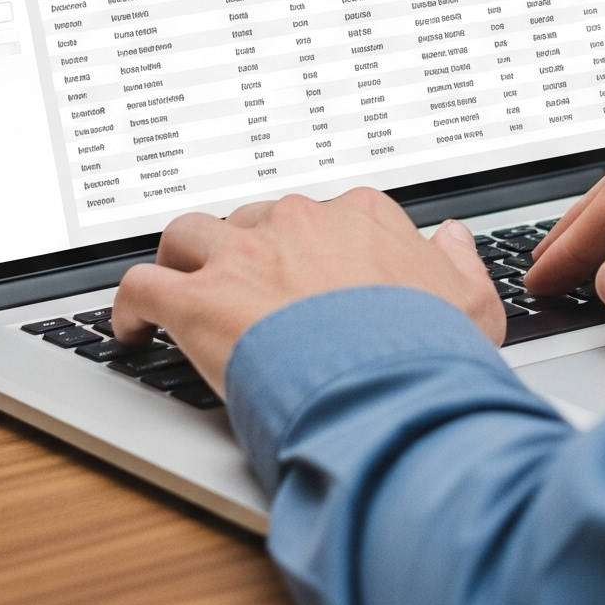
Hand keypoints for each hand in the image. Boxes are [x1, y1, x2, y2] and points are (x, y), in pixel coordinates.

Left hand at [111, 188, 504, 392]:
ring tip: (177, 288)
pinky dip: (130, 305)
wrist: (389, 389)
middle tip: (244, 292)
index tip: (305, 274)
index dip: (310, 248)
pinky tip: (131, 328)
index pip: (325, 215)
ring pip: (190, 236)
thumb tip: (452, 239)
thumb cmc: (429, 353)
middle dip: (245, 253)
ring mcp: (245, 256)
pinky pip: (144, 286)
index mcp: (362, 216)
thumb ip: (460, 263)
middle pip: (253, 221)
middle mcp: (299, 221)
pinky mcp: (200, 300)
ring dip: (181, 261)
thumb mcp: (474, 303)